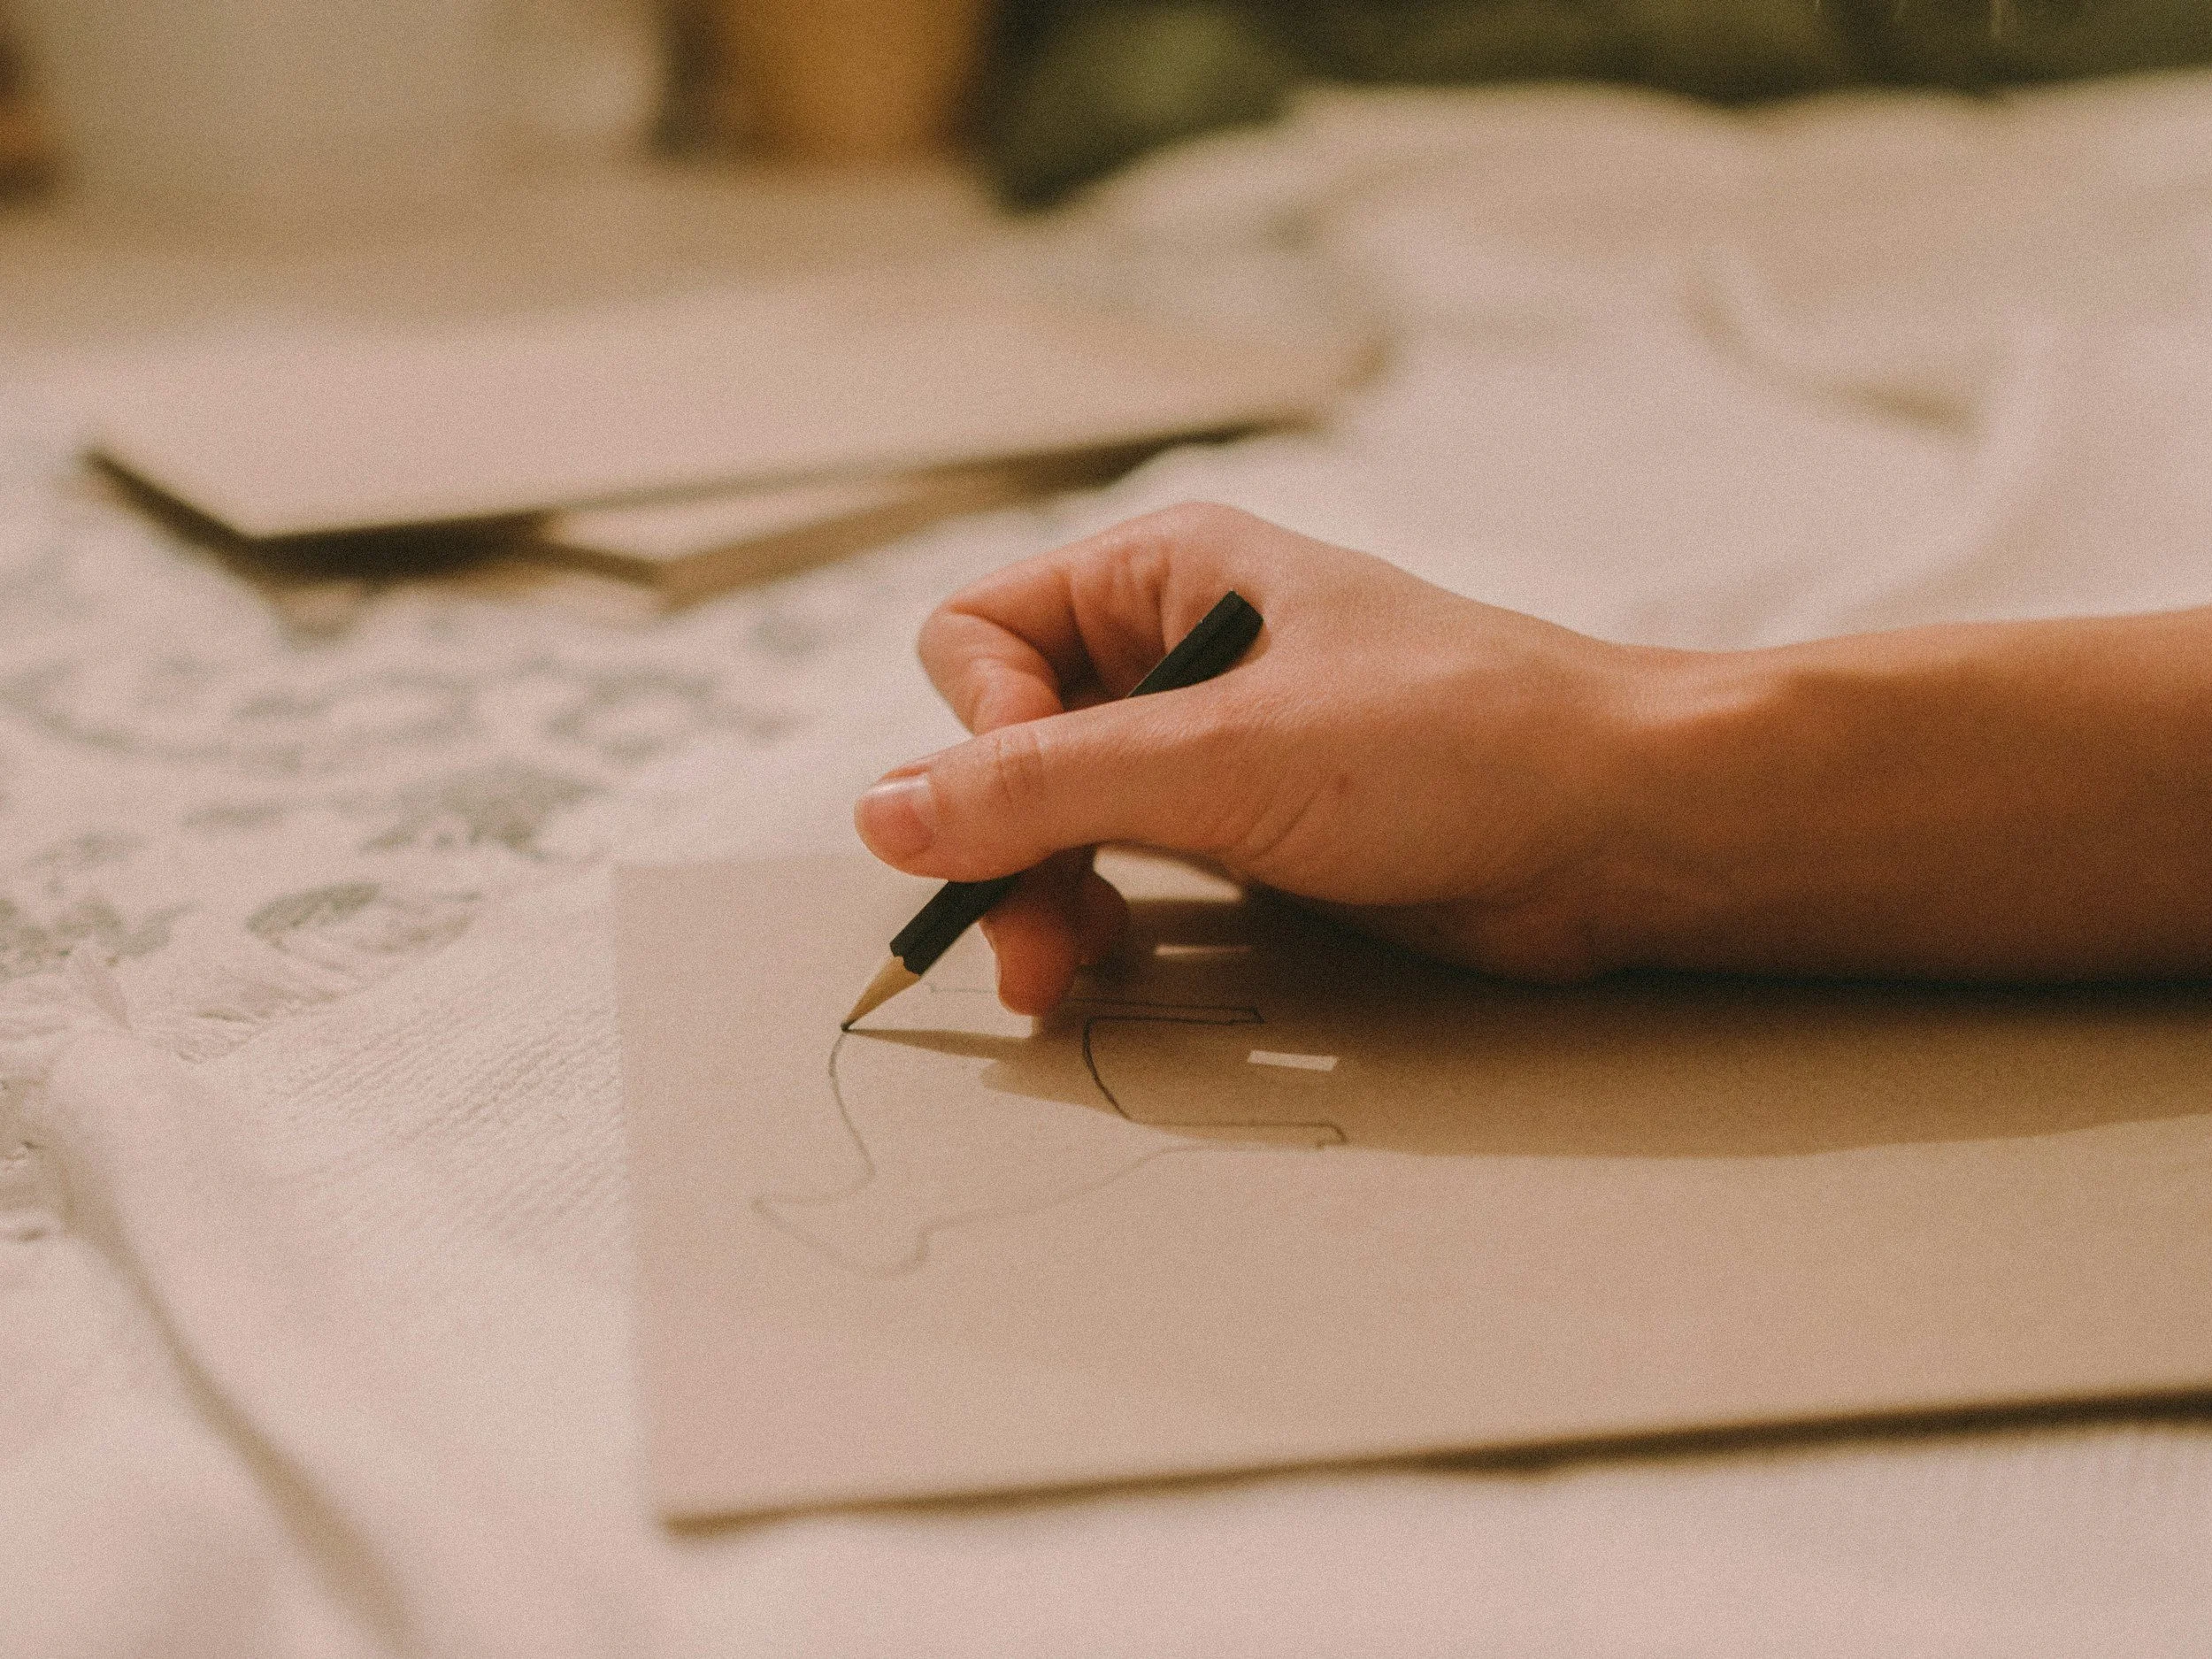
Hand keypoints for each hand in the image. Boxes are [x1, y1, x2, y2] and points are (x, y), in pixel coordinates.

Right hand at [852, 503, 1670, 1012]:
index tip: (1039, 803)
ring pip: (1058, 819)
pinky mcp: (1253, 831)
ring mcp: (1213, 746)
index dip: (981, 732)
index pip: (979, 640)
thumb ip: (1043, 787)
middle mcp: (1175, 651)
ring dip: (1040, 897)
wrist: (1621, 825)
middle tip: (1028, 950)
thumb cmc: (1453, 741)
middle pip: (1007, 742)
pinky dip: (1100, 920)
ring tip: (1062, 977)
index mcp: (1165, 574)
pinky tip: (1111, 967)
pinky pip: (1126, 871)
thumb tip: (880, 817)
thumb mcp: (1225, 757)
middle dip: (1001, 844)